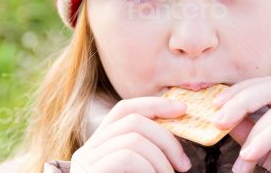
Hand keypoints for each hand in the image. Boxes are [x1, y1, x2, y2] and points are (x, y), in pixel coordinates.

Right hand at [70, 97, 191, 172]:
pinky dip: (150, 168)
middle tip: (184, 165)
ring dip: (161, 158)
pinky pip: (127, 156)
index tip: (183, 109)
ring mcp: (85, 162)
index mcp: (101, 145)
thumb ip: (149, 152)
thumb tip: (178, 124)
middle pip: (132, 120)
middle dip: (166, 137)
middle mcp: (88, 149)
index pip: (125, 110)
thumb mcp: (141, 170)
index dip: (154, 105)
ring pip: (133, 138)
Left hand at [212, 77, 270, 172]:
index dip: (236, 90)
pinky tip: (249, 155)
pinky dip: (264, 139)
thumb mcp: (265, 149)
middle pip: (268, 86)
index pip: (261, 85)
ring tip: (239, 157)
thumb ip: (247, 132)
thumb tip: (223, 120)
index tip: (213, 104)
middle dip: (239, 100)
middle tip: (217, 120)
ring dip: (251, 131)